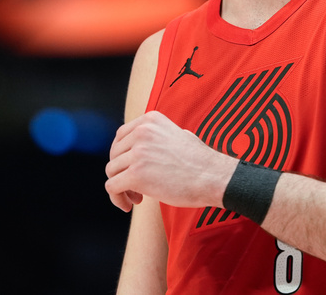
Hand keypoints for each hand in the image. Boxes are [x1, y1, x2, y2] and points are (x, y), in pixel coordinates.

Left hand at [105, 110, 237, 211]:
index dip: (123, 157)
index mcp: (150, 120)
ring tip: (138, 196)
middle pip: (114, 155)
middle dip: (122, 172)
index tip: (133, 169)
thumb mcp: (179, 134)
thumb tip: (139, 145)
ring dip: (122, 187)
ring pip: (111, 171)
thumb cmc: (200, 162)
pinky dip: (118, 199)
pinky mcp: (136, 174)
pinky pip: (112, 187)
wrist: (214, 177)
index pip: (120, 137)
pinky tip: (131, 205)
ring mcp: (138, 152)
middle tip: (137, 187)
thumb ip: (157, 136)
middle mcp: (142, 132)